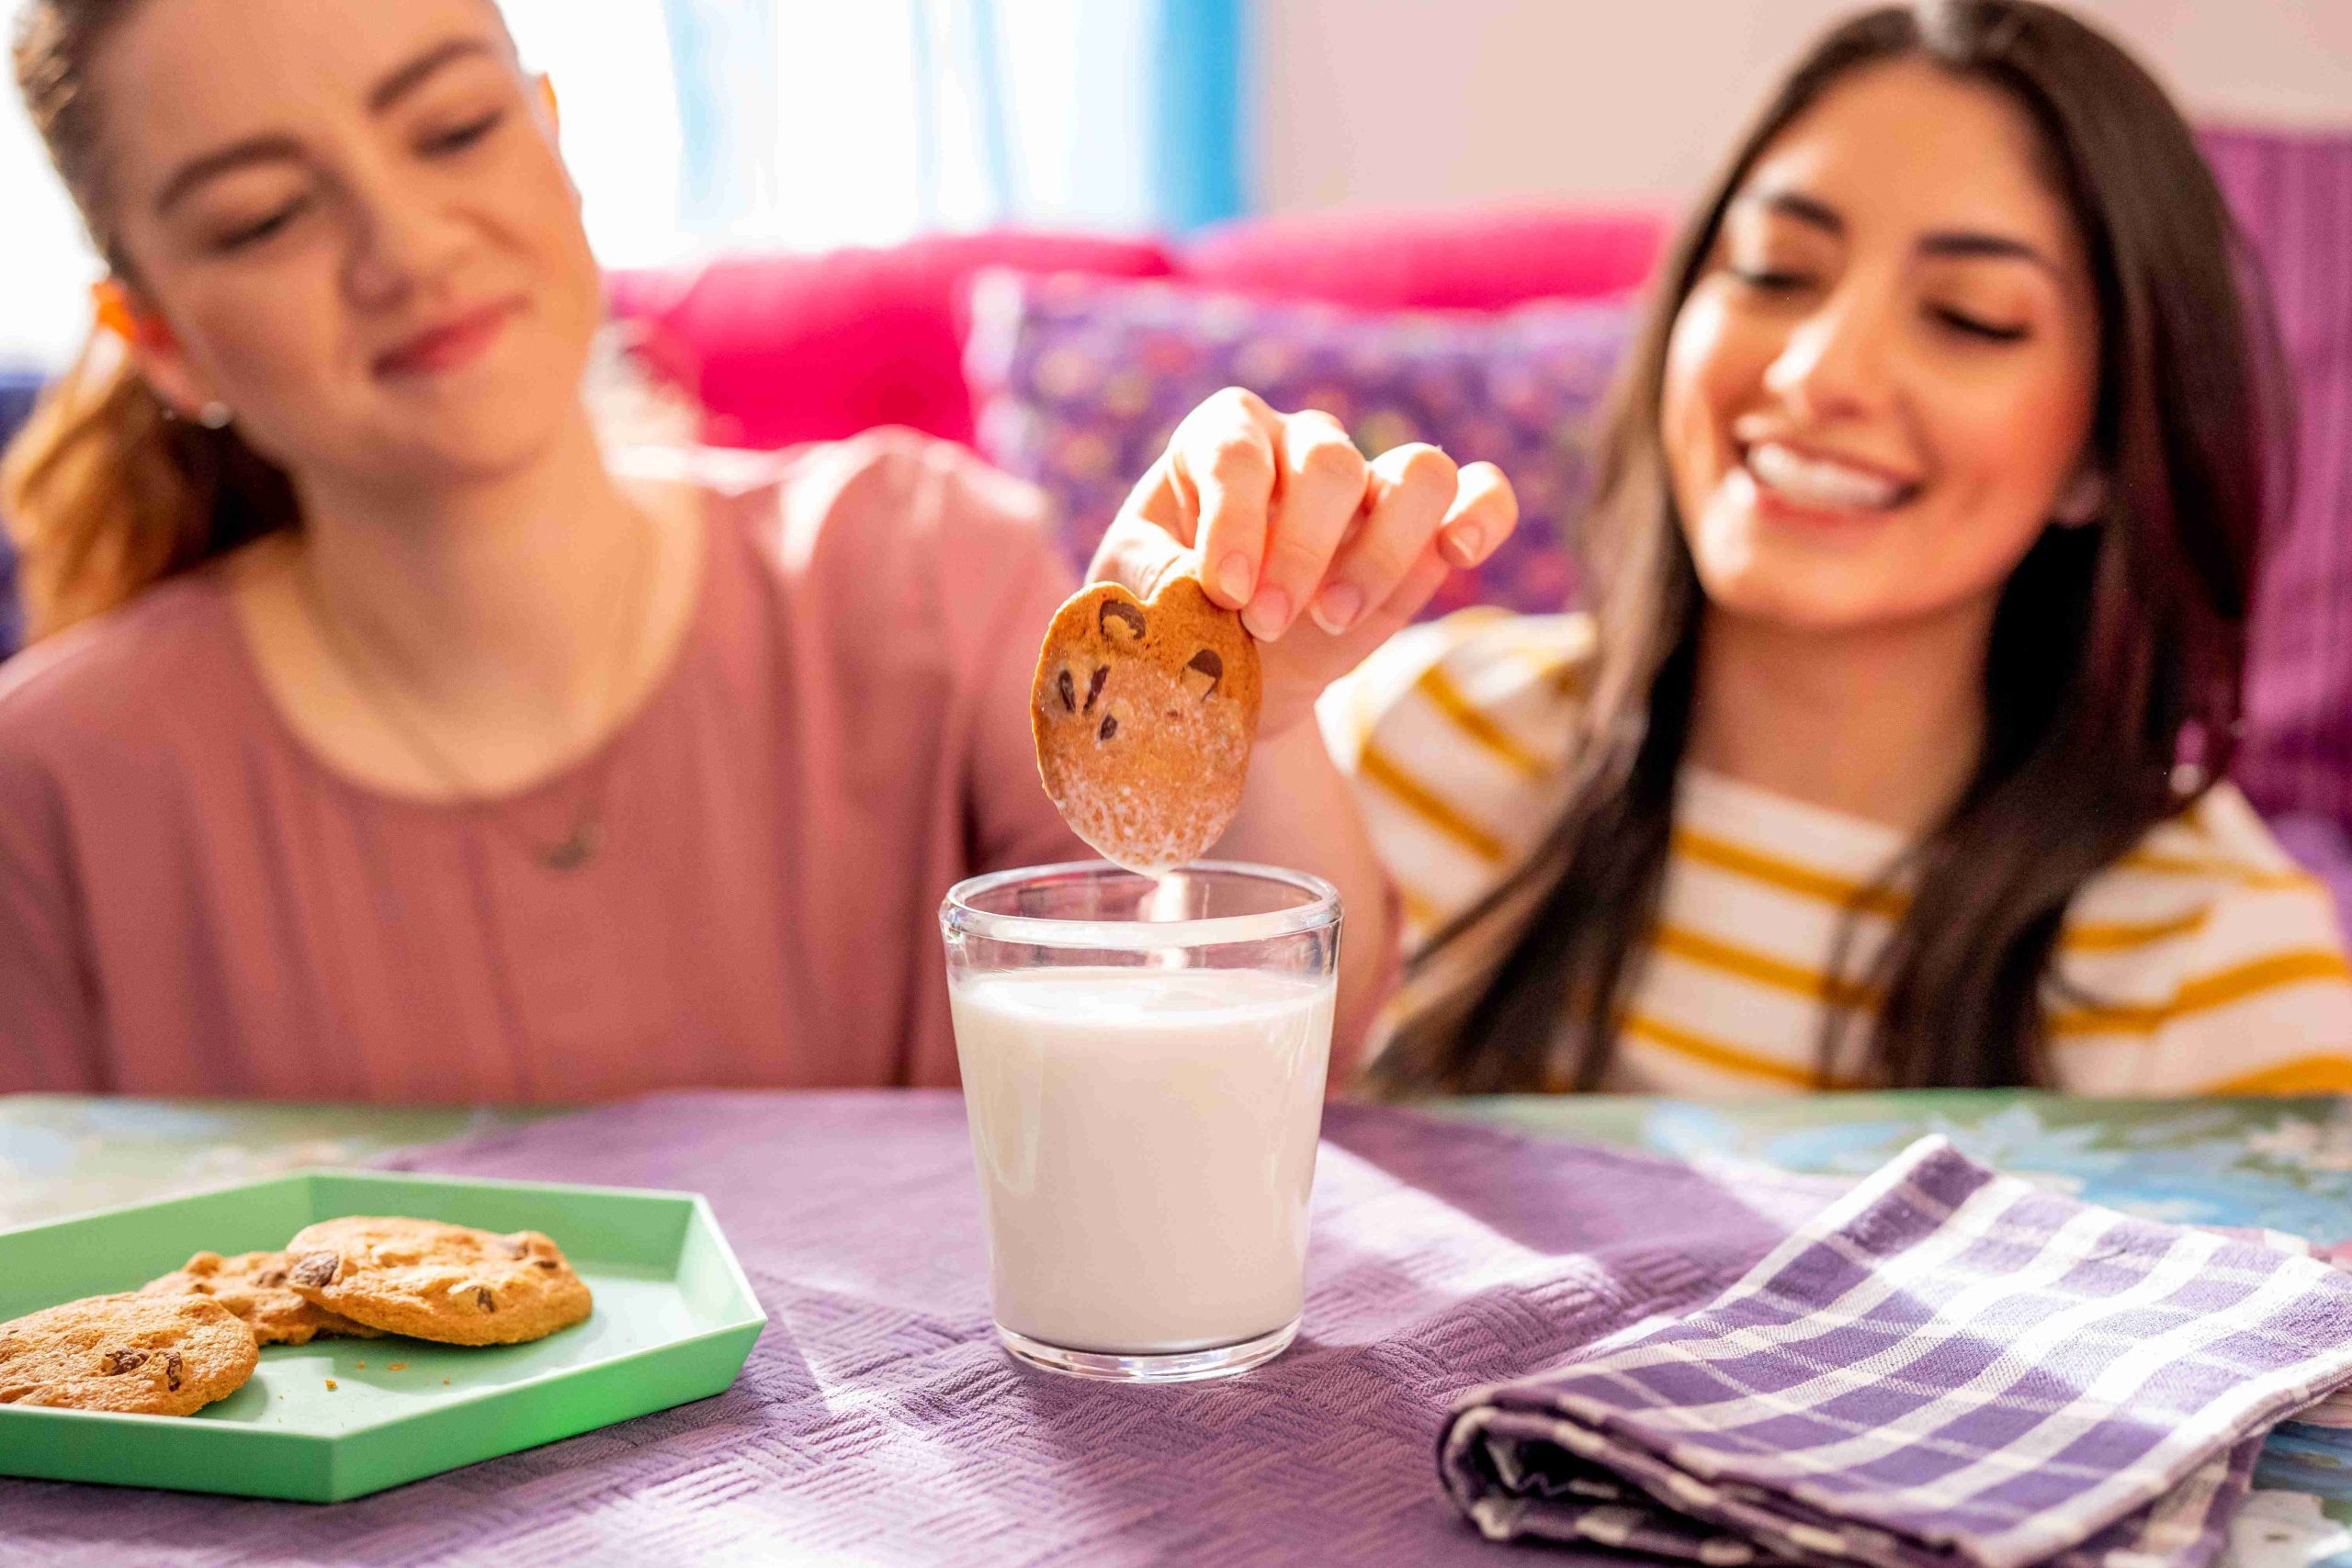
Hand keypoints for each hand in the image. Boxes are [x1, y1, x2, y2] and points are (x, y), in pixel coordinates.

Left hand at [1090, 387, 1519, 736]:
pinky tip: (1458, 552)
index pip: (1237, 452)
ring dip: (1381, 550)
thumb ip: (1151, 576)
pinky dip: (1483, 513)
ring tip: (1335, 617)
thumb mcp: (1131, 590)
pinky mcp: (1424, 532)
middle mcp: (1300, 446)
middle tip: (1264, 623)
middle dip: (1300, 550)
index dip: (1233, 520)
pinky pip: (1478, 493)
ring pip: (1417, 471)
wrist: (1221, 670)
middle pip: (1328, 462)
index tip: (1223, 592)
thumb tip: (1195, 584)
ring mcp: (1370, 483)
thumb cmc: (1165, 610)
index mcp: (1221, 437)